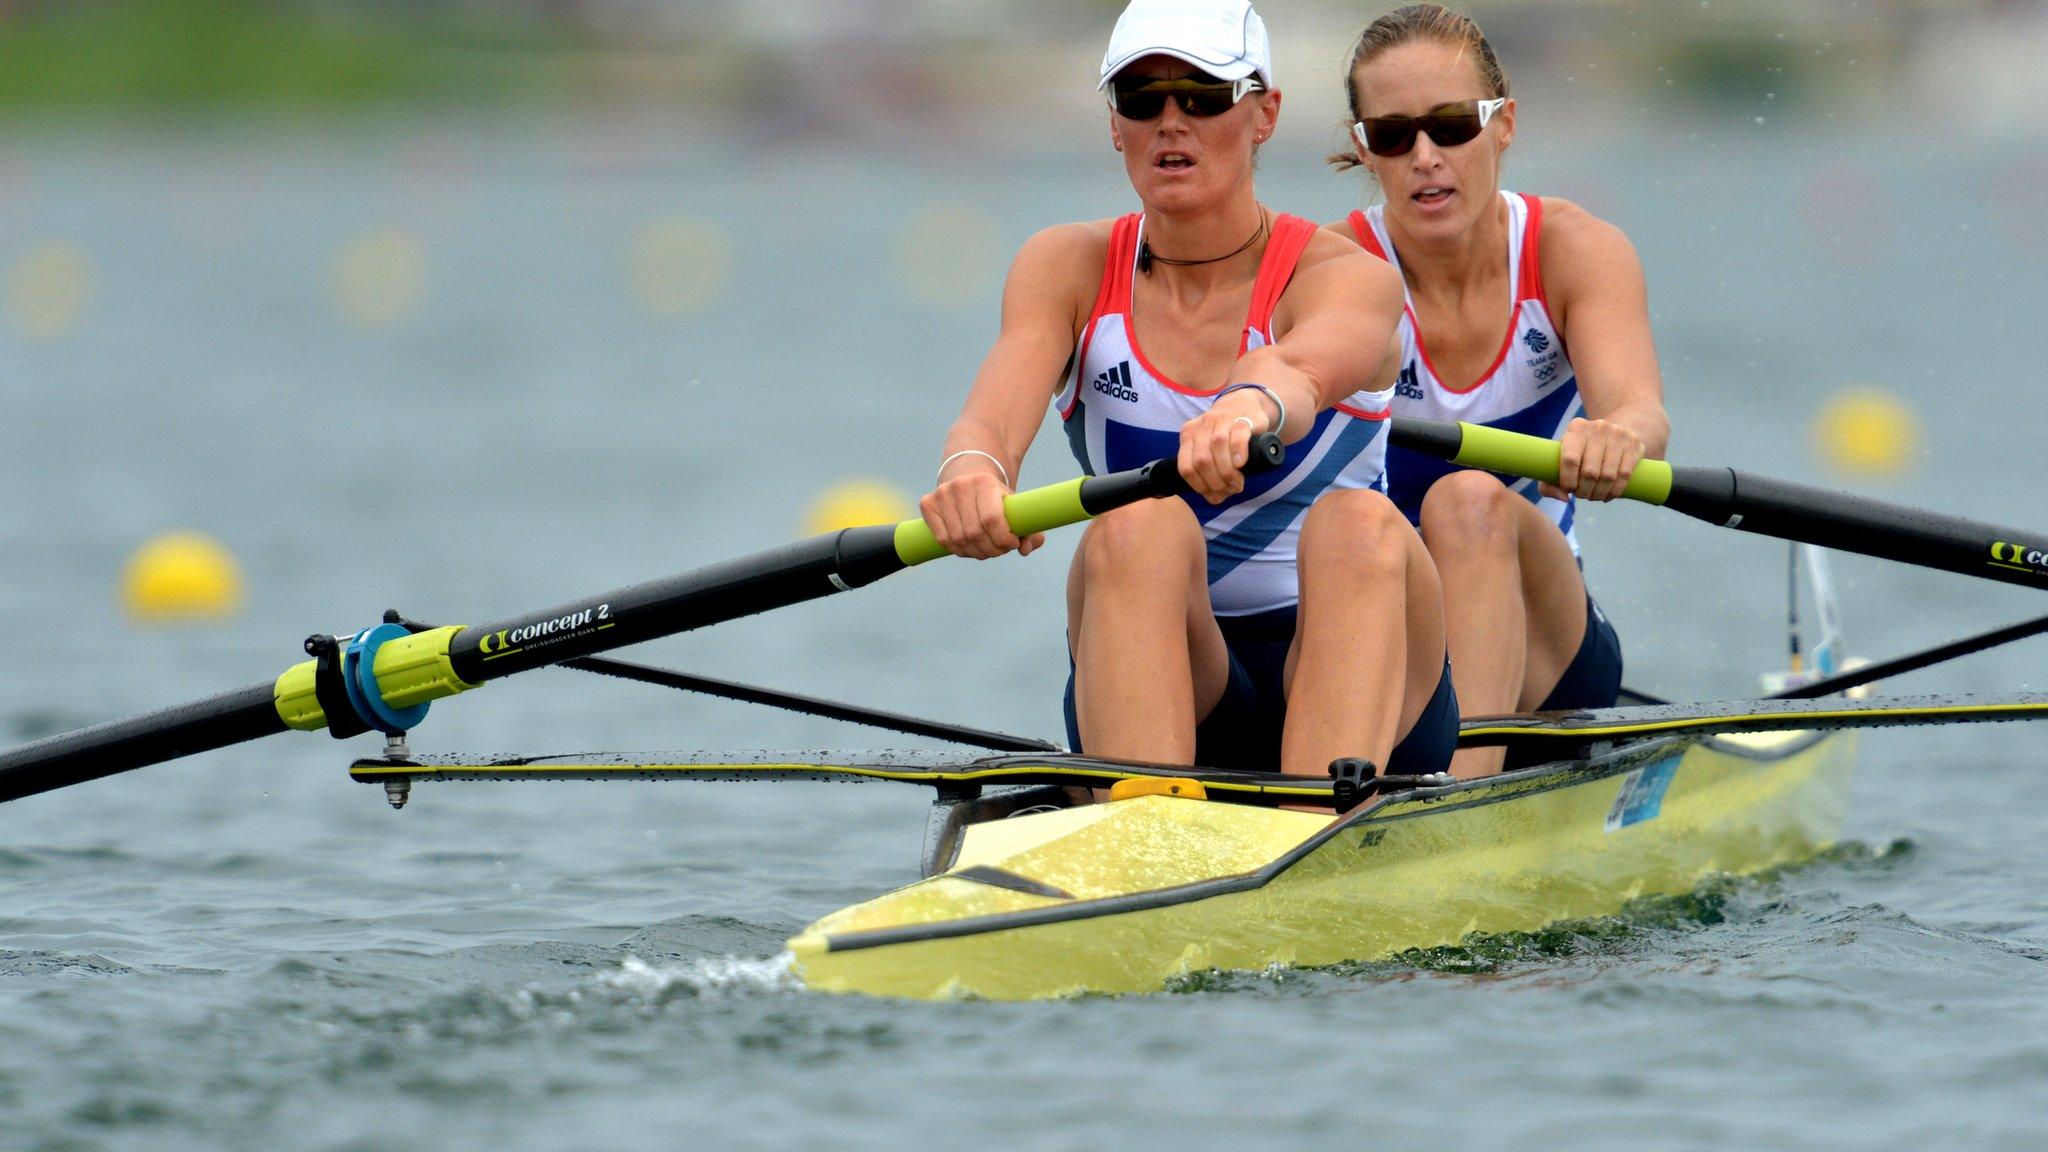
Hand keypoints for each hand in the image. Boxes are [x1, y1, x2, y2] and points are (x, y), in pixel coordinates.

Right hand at [919, 468, 1043, 559]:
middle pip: (975, 533)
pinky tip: (968, 547)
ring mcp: (942, 493)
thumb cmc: (997, 499)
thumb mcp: (1015, 509)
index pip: (992, 519)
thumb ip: (1031, 532)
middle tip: (999, 550)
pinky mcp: (928, 503)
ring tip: (985, 549)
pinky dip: (958, 550)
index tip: (1012, 544)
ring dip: (975, 553)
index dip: (1003, 539)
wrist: (969, 475)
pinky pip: (943, 539)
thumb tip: (1024, 550)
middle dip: (992, 549)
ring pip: (958, 540)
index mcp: (985, 482)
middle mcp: (961, 485)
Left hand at [1178, 389, 1270, 504]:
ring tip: (1237, 482)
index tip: (1214, 493)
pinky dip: (1237, 452)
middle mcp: (1201, 426)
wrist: (1244, 405)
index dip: (1199, 486)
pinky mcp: (1242, 418)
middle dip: (1215, 482)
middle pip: (1201, 460)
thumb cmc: (1226, 434)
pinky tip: (1240, 464)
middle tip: (1229, 489)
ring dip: (1227, 472)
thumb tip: (1215, 499)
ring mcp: (1221, 420)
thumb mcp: (1210, 450)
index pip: (1185, 467)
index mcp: (1188, 435)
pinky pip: (1237, 435)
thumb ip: (1209, 473)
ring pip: (1217, 447)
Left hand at [1544, 417, 1644, 502]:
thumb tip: (1564, 498)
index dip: (1568, 481)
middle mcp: (1598, 428)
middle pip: (1590, 472)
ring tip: (1594, 496)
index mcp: (1576, 428)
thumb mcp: (1560, 459)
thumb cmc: (1580, 452)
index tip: (1569, 490)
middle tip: (1582, 495)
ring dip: (1599, 493)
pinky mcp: (1634, 445)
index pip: (1570, 459)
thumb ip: (1548, 483)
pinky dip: (1615, 491)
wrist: (1614, 434)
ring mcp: (1618, 435)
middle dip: (1584, 491)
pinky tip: (1609, 495)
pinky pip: (1624, 476)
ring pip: (1608, 476)